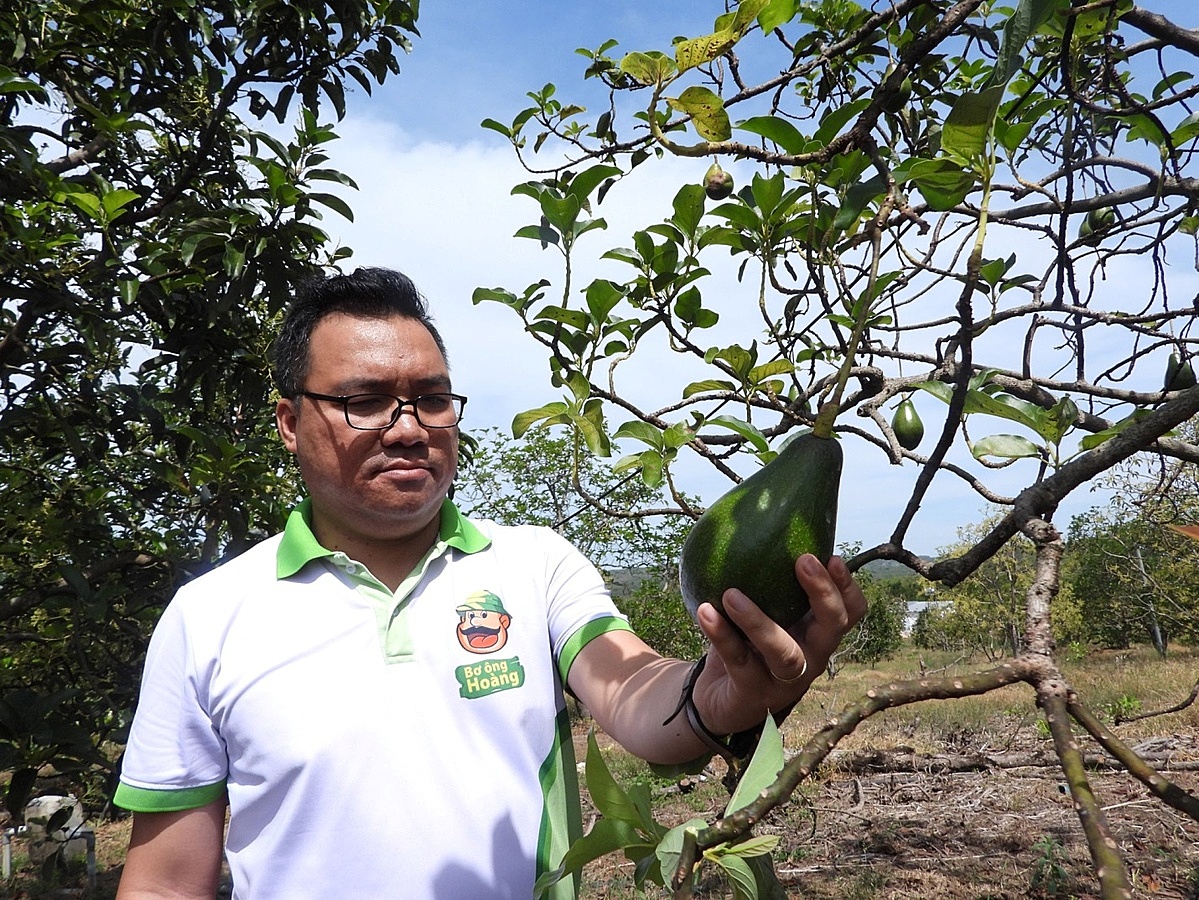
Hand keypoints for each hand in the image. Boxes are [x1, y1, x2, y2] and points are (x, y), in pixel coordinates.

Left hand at [690, 554, 866, 735]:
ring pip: (784, 654)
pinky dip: (721, 635)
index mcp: (816, 632)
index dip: (848, 587)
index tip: (832, 556)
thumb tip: (754, 516)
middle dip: (822, 594)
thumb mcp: (761, 609)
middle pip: (832, 629)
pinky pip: (738, 661)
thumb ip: (765, 578)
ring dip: (759, 622)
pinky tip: (706, 611)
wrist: (716, 696)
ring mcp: (784, 681)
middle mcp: (810, 656)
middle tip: (803, 560)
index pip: (850, 612)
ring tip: (732, 595)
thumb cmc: (745, 641)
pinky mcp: (753, 693)